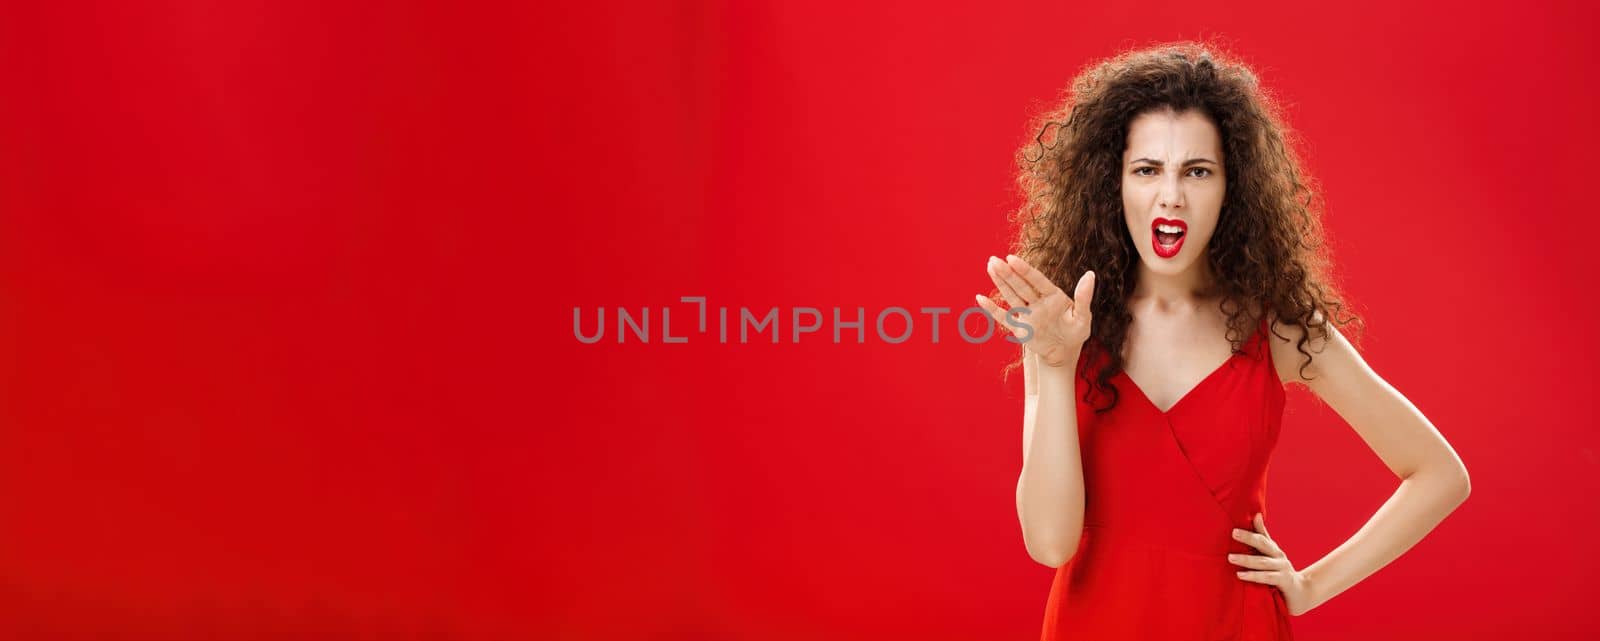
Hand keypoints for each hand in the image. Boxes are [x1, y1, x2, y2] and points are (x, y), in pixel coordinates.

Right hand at [975, 254, 1094, 367]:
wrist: (1065, 353)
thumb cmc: (1076, 333)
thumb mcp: (1083, 317)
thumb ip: (1084, 297)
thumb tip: (1090, 274)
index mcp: (1053, 296)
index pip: (1036, 280)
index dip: (1024, 270)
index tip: (1012, 258)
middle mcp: (1037, 302)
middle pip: (1020, 285)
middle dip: (1007, 273)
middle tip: (993, 259)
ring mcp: (1027, 314)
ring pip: (1011, 296)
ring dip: (1000, 283)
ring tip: (990, 266)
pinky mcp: (1019, 328)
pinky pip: (1003, 317)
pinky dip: (992, 309)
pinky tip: (980, 298)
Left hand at [1230, 513, 1314, 615]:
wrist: (1303, 593)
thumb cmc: (1281, 572)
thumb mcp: (1271, 555)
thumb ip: (1263, 536)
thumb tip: (1256, 514)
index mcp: (1274, 550)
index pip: (1261, 537)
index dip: (1250, 531)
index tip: (1235, 527)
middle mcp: (1279, 557)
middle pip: (1263, 545)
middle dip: (1248, 538)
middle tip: (1233, 533)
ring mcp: (1282, 569)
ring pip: (1262, 562)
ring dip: (1246, 559)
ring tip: (1230, 557)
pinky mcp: (1284, 581)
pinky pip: (1267, 577)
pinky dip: (1254, 576)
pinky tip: (1240, 575)